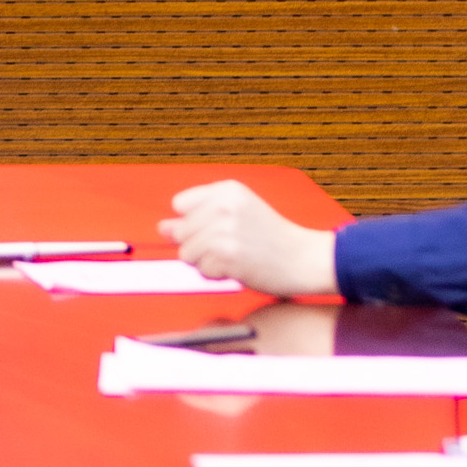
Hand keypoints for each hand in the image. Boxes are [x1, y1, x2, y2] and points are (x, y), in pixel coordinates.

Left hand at [161, 180, 340, 295]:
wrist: (304, 259)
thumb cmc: (272, 238)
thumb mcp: (238, 214)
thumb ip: (199, 217)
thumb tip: (163, 227)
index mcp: (227, 190)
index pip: (180, 204)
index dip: (193, 221)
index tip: (215, 228)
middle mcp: (224, 207)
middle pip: (179, 231)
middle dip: (198, 245)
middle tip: (229, 246)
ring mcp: (225, 231)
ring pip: (186, 253)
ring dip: (206, 262)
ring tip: (233, 257)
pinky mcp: (228, 256)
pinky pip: (201, 271)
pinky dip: (216, 275)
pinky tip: (237, 268)